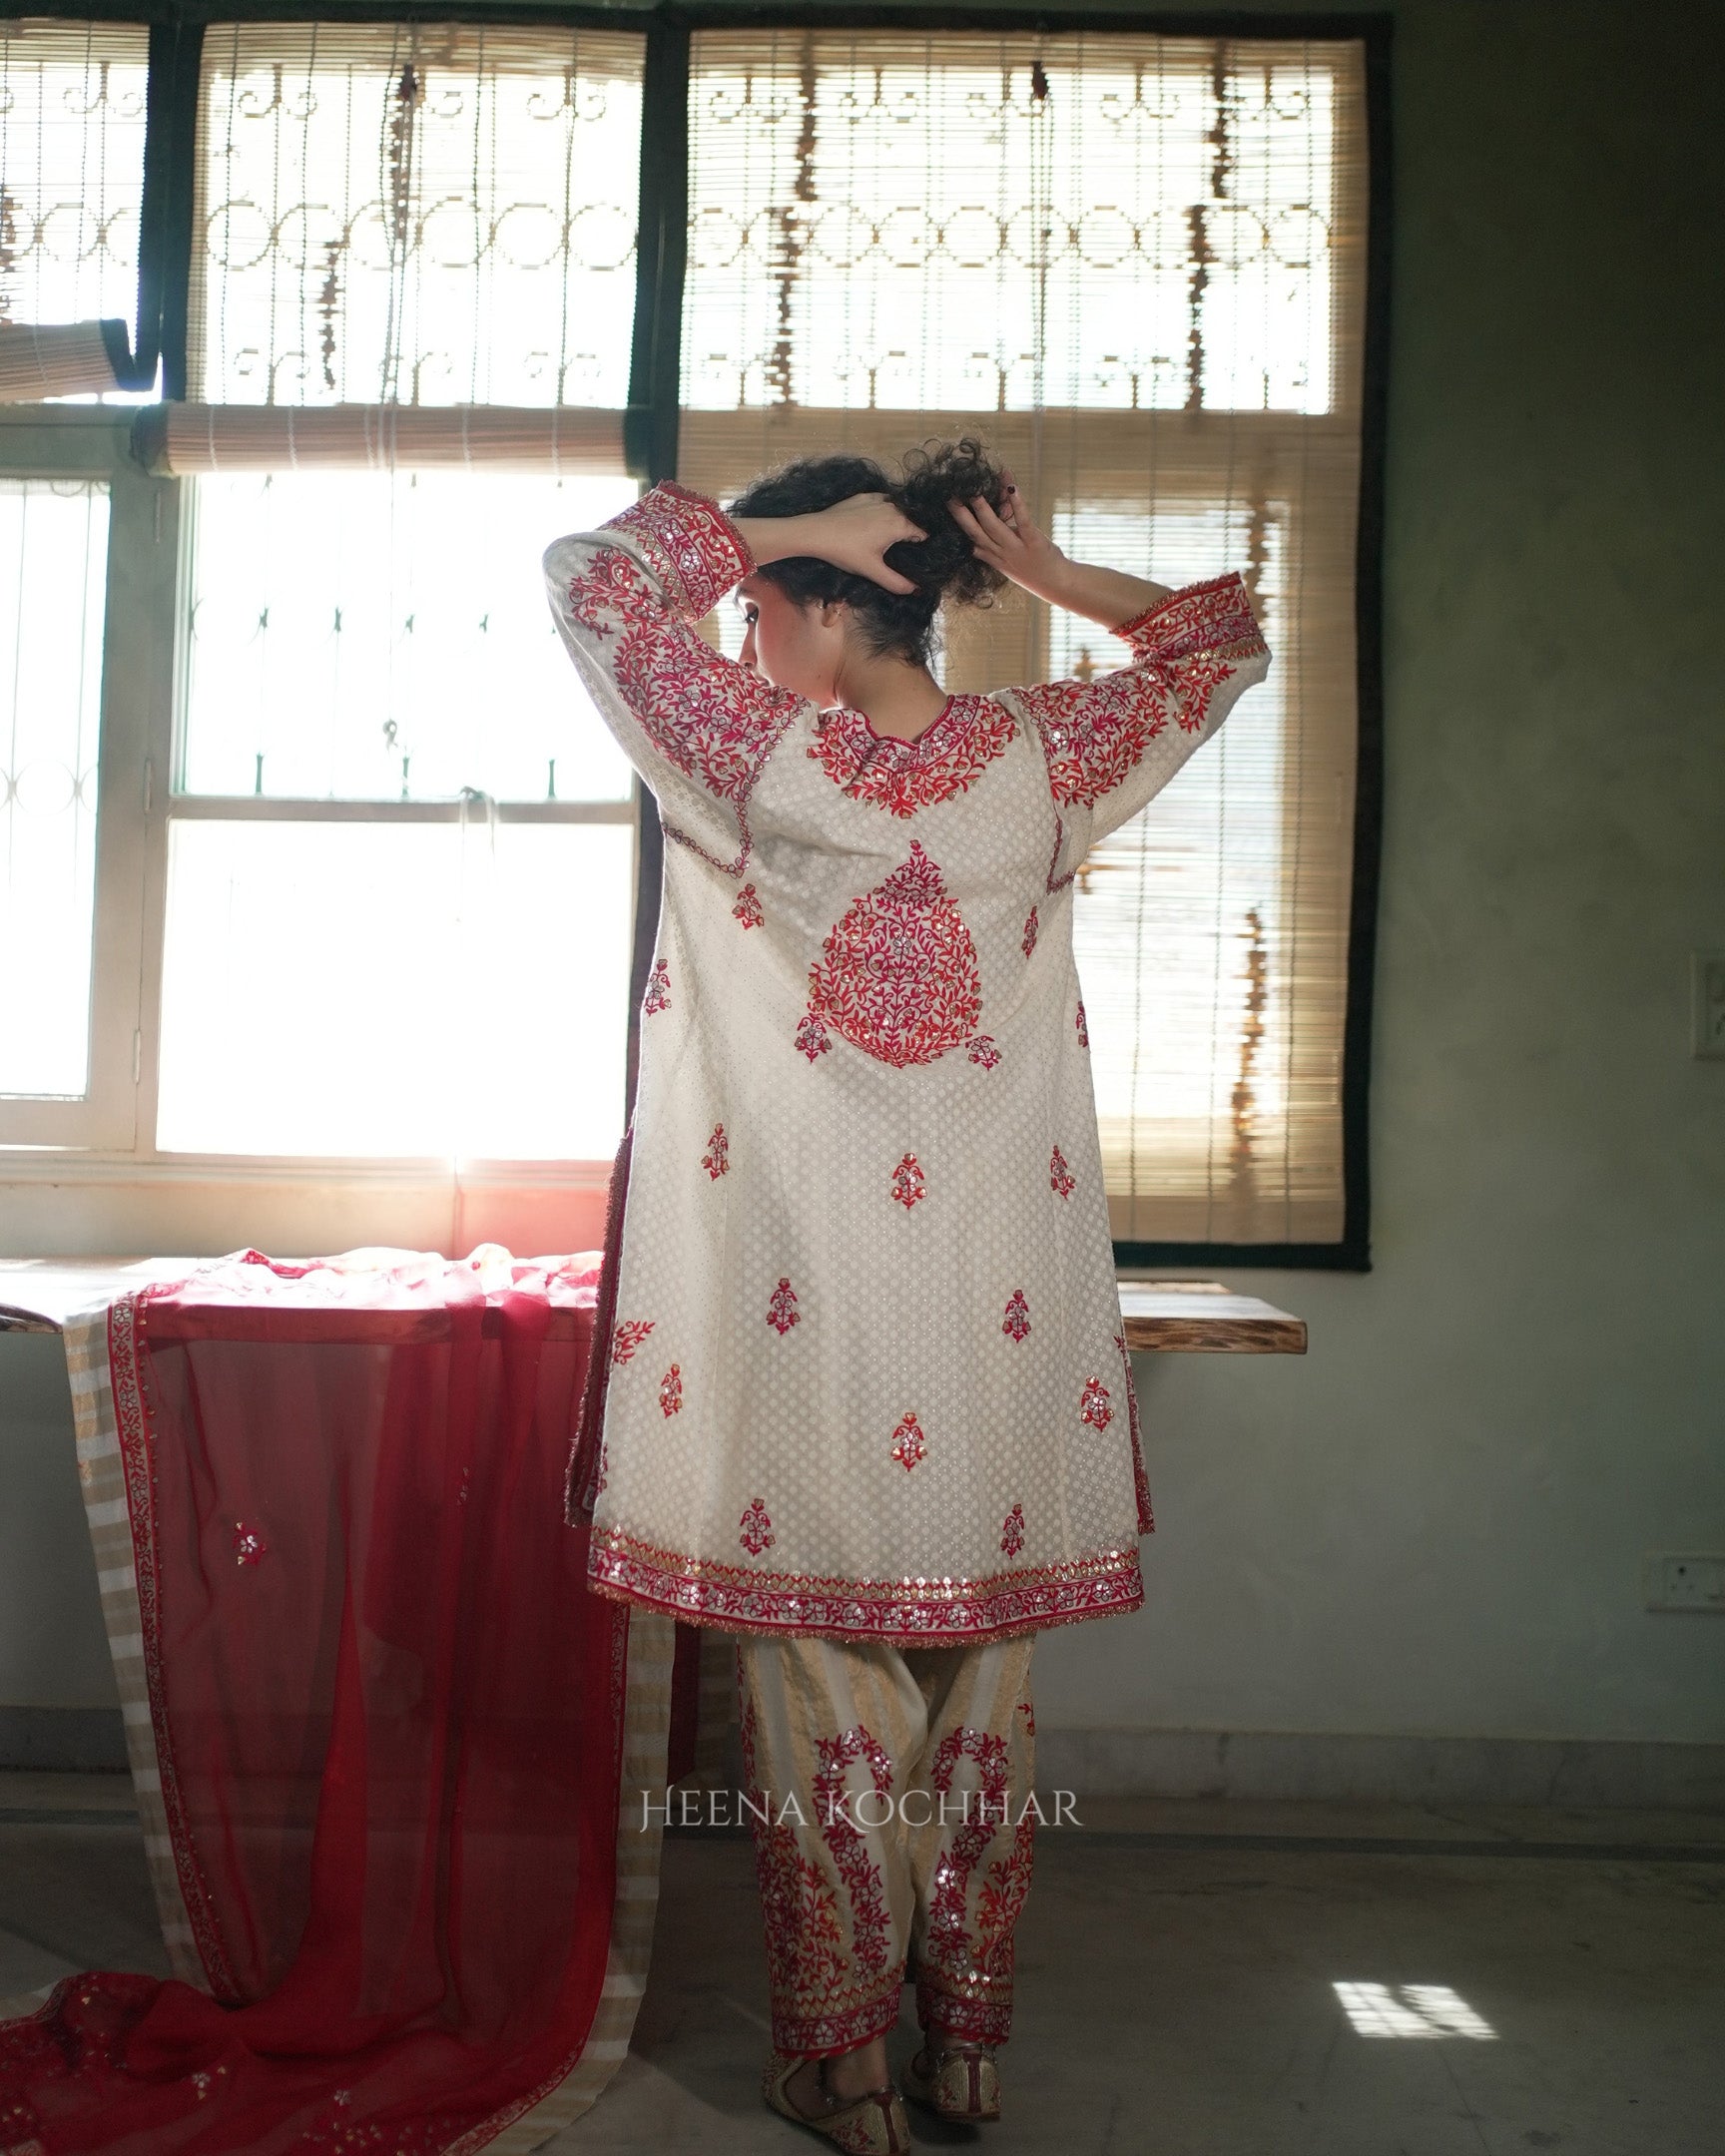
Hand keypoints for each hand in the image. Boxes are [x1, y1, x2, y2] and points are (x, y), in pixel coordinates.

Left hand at [734, 493, 925, 594]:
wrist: (817, 532)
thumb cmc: (847, 552)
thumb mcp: (872, 571)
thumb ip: (896, 582)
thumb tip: (915, 590)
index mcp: (900, 524)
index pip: (922, 534)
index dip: (920, 547)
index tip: (911, 557)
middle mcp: (893, 507)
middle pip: (909, 521)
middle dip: (907, 535)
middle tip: (895, 551)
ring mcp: (878, 498)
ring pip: (896, 511)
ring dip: (895, 522)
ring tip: (883, 539)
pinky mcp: (864, 496)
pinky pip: (881, 503)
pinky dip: (881, 512)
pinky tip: (870, 525)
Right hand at [950, 470, 1068, 603]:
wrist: (1058, 585)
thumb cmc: (1034, 570)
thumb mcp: (1009, 561)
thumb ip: (996, 544)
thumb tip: (985, 519)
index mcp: (993, 558)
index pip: (970, 540)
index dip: (957, 525)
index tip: (945, 509)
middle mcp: (1001, 554)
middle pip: (976, 533)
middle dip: (961, 516)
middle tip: (950, 497)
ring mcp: (1016, 549)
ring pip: (994, 527)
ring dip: (983, 508)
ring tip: (974, 491)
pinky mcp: (1034, 543)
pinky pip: (1023, 521)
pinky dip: (1017, 504)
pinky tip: (1012, 488)